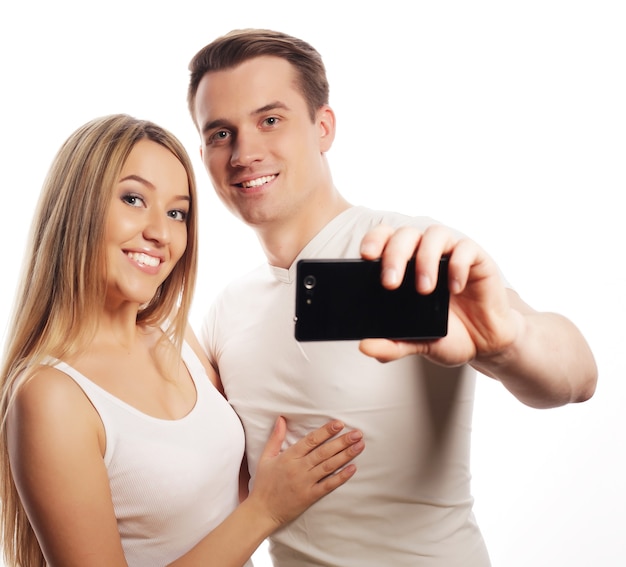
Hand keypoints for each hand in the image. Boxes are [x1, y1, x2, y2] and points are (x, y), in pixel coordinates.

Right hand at [248, 417, 363, 527]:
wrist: (262, 511)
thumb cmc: (264, 483)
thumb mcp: (266, 457)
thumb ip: (276, 437)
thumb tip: (281, 418)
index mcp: (288, 456)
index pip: (311, 440)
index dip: (326, 431)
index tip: (339, 424)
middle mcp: (299, 468)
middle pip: (324, 452)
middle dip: (342, 441)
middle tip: (357, 433)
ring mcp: (305, 483)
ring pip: (329, 466)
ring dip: (345, 455)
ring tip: (359, 446)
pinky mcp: (310, 496)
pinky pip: (328, 485)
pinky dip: (341, 477)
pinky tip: (353, 468)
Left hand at [358, 223, 520, 365]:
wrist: (484, 344)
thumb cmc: (447, 334)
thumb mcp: (416, 343)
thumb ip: (392, 345)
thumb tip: (365, 347)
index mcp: (404, 265)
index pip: (384, 239)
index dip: (374, 240)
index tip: (366, 257)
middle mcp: (425, 253)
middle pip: (406, 235)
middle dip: (395, 255)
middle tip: (390, 283)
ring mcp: (451, 254)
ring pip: (435, 235)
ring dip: (425, 259)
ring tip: (424, 289)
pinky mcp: (477, 260)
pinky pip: (466, 249)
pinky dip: (458, 265)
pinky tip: (454, 288)